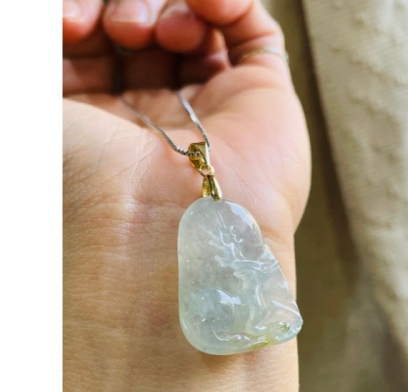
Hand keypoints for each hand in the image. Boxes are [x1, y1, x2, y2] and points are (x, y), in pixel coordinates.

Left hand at [63, 0, 310, 391]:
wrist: (162, 242)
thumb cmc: (83, 186)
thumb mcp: (38, 112)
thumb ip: (41, 49)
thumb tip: (67, 20)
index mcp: (103, 127)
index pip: (95, 45)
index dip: (81, 15)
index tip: (70, 28)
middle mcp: (158, 121)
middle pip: (143, 28)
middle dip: (124, 8)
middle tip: (114, 29)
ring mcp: (212, 111)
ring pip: (194, 24)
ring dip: (168, 5)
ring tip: (155, 34)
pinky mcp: (261, 102)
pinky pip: (252, 30)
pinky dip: (229, 0)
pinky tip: (208, 2)